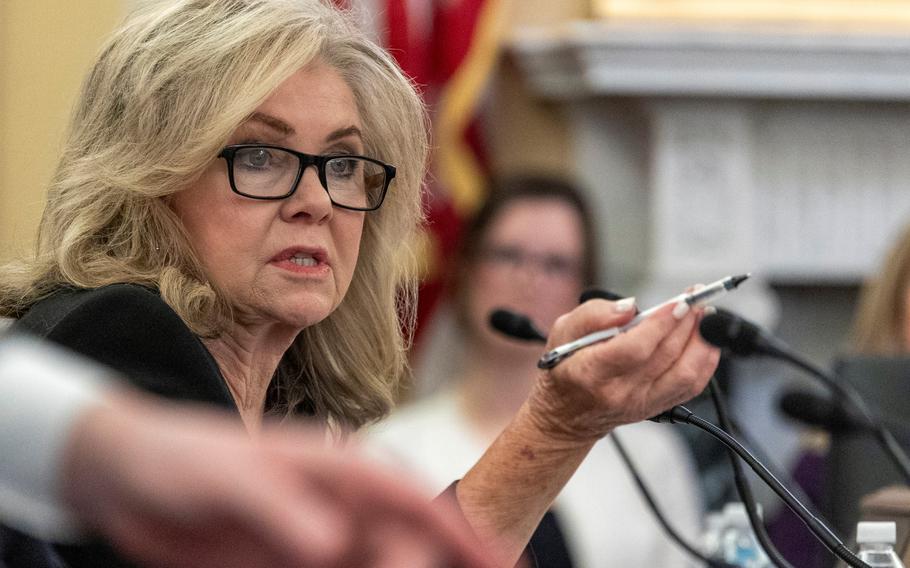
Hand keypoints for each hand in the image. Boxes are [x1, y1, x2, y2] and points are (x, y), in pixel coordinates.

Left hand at [61, 394, 495, 567]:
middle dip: (426, 563)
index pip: (412, 502)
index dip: (461, 533)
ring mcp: (319, 538)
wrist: (128, 477)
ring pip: (380, 563)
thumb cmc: (184, 458)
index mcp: (338, 471)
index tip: (501, 564)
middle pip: (406, 541)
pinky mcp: (291, 564)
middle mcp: (338, 505)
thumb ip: (279, 506)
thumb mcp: (230, 478)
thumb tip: (331, 543)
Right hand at [527, 297, 719, 441]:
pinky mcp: (657, 407)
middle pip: (665, 356)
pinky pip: (691, 385)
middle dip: (687, 322)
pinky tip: (705, 339)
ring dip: (702, 341)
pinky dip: (705, 360)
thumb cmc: (565, 366)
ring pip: (686, 373)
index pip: (636, 348)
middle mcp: (620, 393)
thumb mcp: (563, 331)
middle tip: (697, 298)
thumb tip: (629, 307)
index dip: (661, 323)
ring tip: (703, 315)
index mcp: (592, 372)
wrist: (567, 414)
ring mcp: (642, 403)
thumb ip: (593, 315)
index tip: (678, 301)